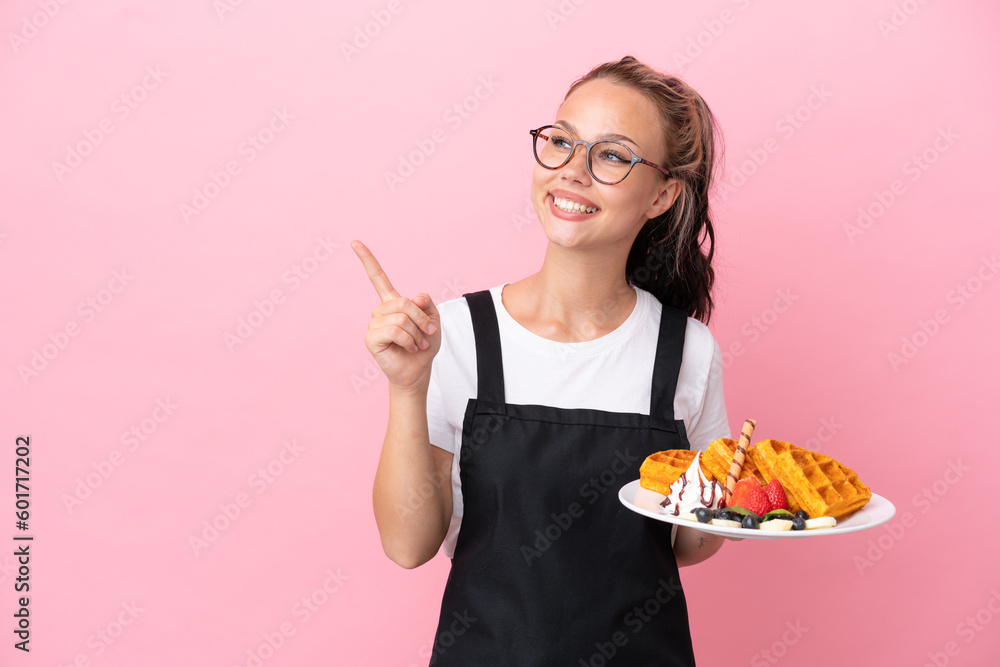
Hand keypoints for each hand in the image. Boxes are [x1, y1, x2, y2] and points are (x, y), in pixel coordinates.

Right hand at [352, 240, 440, 391]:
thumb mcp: (433, 320)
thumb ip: (427, 305)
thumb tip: (415, 299)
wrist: (419, 370)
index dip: (367, 260)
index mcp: (393, 303)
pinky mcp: (371, 338)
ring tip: (418, 344)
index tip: (355, 242)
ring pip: (401, 318)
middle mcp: (380, 311)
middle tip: (428, 333)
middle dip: (422, 319)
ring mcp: (374, 324)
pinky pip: (395, 331)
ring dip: (417, 333)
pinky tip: (409, 348)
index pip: (378, 278)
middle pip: (404, 303)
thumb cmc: (424, 346)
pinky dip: (408, 341)